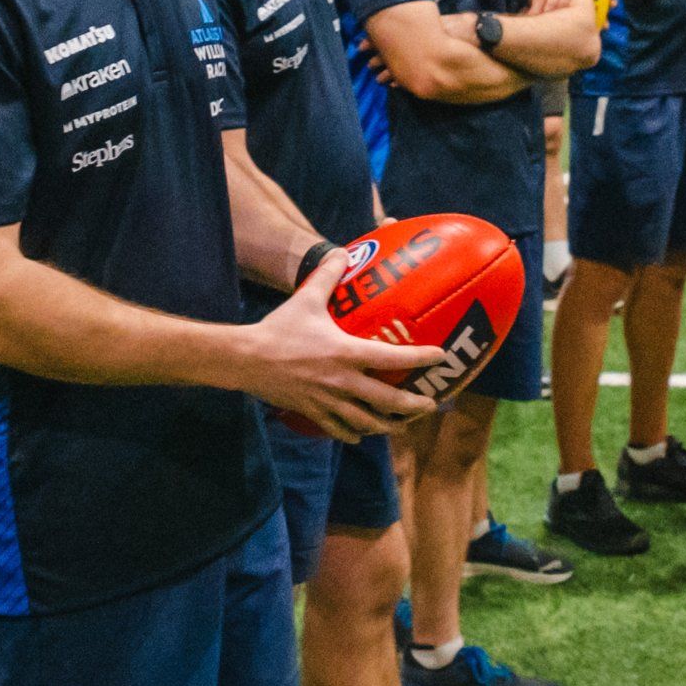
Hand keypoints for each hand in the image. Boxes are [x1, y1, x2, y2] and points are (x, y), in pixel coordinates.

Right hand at [236, 257, 443, 438]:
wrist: (246, 359)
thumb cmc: (278, 329)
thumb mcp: (306, 298)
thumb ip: (328, 275)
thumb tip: (343, 252)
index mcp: (346, 353)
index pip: (392, 358)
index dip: (420, 358)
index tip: (440, 357)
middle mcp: (342, 381)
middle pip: (387, 402)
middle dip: (413, 407)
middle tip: (430, 404)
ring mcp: (328, 401)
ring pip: (367, 422)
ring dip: (388, 425)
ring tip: (402, 423)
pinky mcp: (313, 413)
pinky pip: (340, 430)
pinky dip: (355, 433)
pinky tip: (362, 433)